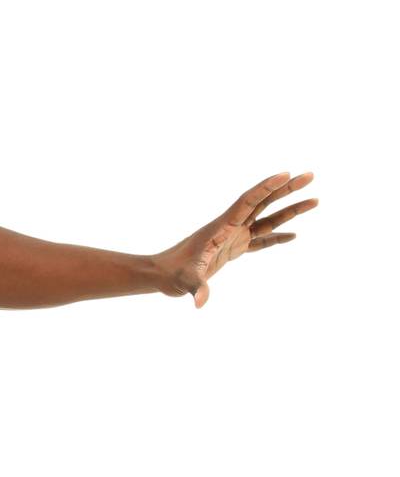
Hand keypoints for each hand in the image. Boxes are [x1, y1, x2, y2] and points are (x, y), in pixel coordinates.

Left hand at [152, 170, 318, 308]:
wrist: (162, 275)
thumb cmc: (172, 274)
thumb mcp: (186, 281)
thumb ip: (197, 288)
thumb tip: (201, 302)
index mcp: (221, 227)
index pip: (247, 201)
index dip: (266, 187)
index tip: (286, 174)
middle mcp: (230, 227)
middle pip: (263, 203)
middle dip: (286, 189)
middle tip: (311, 176)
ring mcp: (233, 237)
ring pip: (266, 219)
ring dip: (289, 210)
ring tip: (314, 200)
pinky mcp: (233, 250)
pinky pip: (260, 241)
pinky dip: (277, 237)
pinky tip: (293, 235)